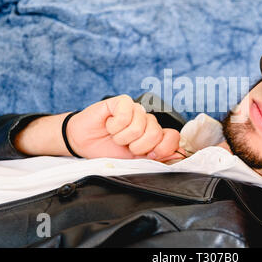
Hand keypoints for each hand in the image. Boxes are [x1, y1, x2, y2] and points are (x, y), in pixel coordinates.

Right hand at [66, 94, 180, 159]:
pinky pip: (126, 116)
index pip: (173, 137)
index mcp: (154, 135)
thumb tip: (178, 156)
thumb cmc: (107, 149)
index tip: (148, 155)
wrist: (83, 142)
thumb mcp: (133, 160)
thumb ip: (155, 158)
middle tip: (126, 146)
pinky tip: (109, 125)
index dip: (162, 149)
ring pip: (139, 126)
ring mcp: (137, 110)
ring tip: (115, 135)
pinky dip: (114, 126)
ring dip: (122, 137)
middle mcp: (148, 121)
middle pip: (155, 134)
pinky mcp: (123, 102)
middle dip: (137, 146)